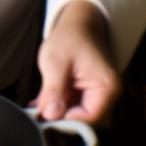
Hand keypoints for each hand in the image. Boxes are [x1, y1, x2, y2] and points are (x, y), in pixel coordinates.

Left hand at [31, 0, 120, 125]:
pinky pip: (72, 109)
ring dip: (56, 113)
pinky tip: (41, 102)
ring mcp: (99, 97)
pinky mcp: (88, 96)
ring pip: (74, 117)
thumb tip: (50, 116)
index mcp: (107, 88)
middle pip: (83, 121)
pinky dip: (56, 107)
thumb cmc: (70, 38)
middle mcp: (108, 96)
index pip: (89, 119)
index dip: (66, 121)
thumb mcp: (56, 62)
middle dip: (59, 118)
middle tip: (36, 111)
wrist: (78, 25)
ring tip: (38, 104)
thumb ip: (54, 90)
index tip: (45, 115)